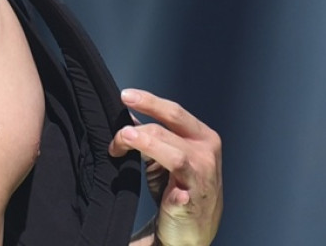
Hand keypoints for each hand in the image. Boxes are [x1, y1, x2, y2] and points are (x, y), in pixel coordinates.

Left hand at [109, 89, 221, 245]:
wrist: (192, 230)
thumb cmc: (179, 187)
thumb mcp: (168, 156)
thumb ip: (153, 135)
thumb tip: (127, 115)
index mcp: (202, 137)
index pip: (173, 112)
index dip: (149, 101)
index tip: (125, 96)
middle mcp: (206, 154)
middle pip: (170, 127)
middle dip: (142, 123)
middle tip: (119, 127)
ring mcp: (202, 179)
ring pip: (174, 154)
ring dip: (146, 144)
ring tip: (123, 141)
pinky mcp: (193, 203)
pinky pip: (179, 193)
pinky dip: (171, 191)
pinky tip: (164, 189)